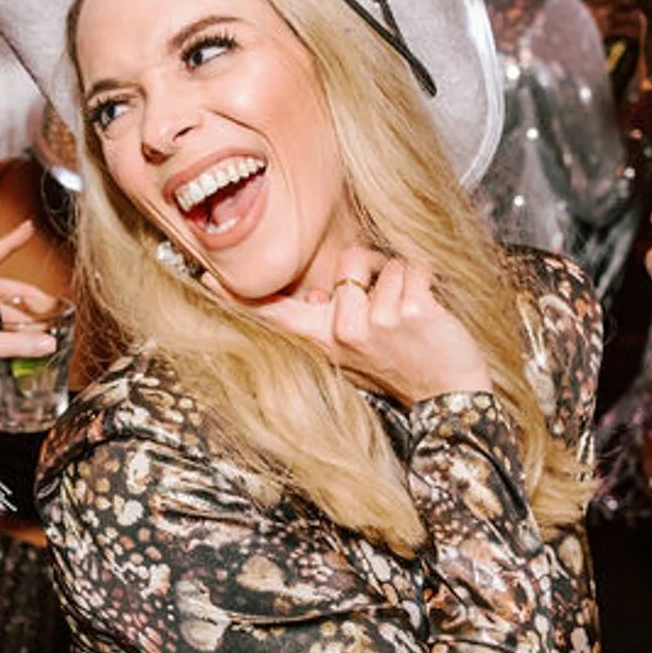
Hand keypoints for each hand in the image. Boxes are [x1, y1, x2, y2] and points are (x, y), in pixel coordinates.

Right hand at [249, 251, 492, 403]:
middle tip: (388, 306)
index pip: (276, 312)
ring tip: (409, 312)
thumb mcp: (352, 350)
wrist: (447, 391)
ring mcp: (375, 323)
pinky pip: (414, 266)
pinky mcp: (410, 313)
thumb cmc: (402, 363)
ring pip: (385, 262)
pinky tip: (428, 309)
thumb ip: (325, 320)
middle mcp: (342, 332)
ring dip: (404, 278)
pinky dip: (427, 278)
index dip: (236, 295)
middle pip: (346, 262)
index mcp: (324, 339)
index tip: (204, 279)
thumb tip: (310, 296)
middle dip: (374, 269)